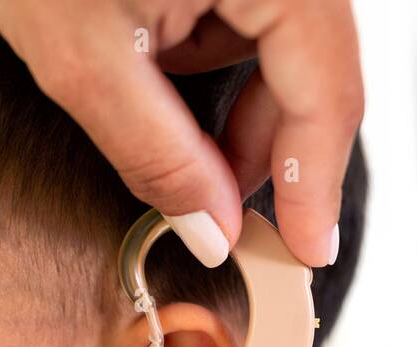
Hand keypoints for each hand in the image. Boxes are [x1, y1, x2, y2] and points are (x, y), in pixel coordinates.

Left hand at [0, 0, 363, 267]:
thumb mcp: (87, 64)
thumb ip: (160, 156)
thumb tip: (213, 229)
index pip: (328, 94)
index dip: (314, 186)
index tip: (303, 253)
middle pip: (314, 77)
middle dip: (263, 154)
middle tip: (221, 223)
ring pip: (278, 56)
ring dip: (232, 114)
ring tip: (164, 130)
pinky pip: (242, 24)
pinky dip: (205, 68)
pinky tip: (153, 76)